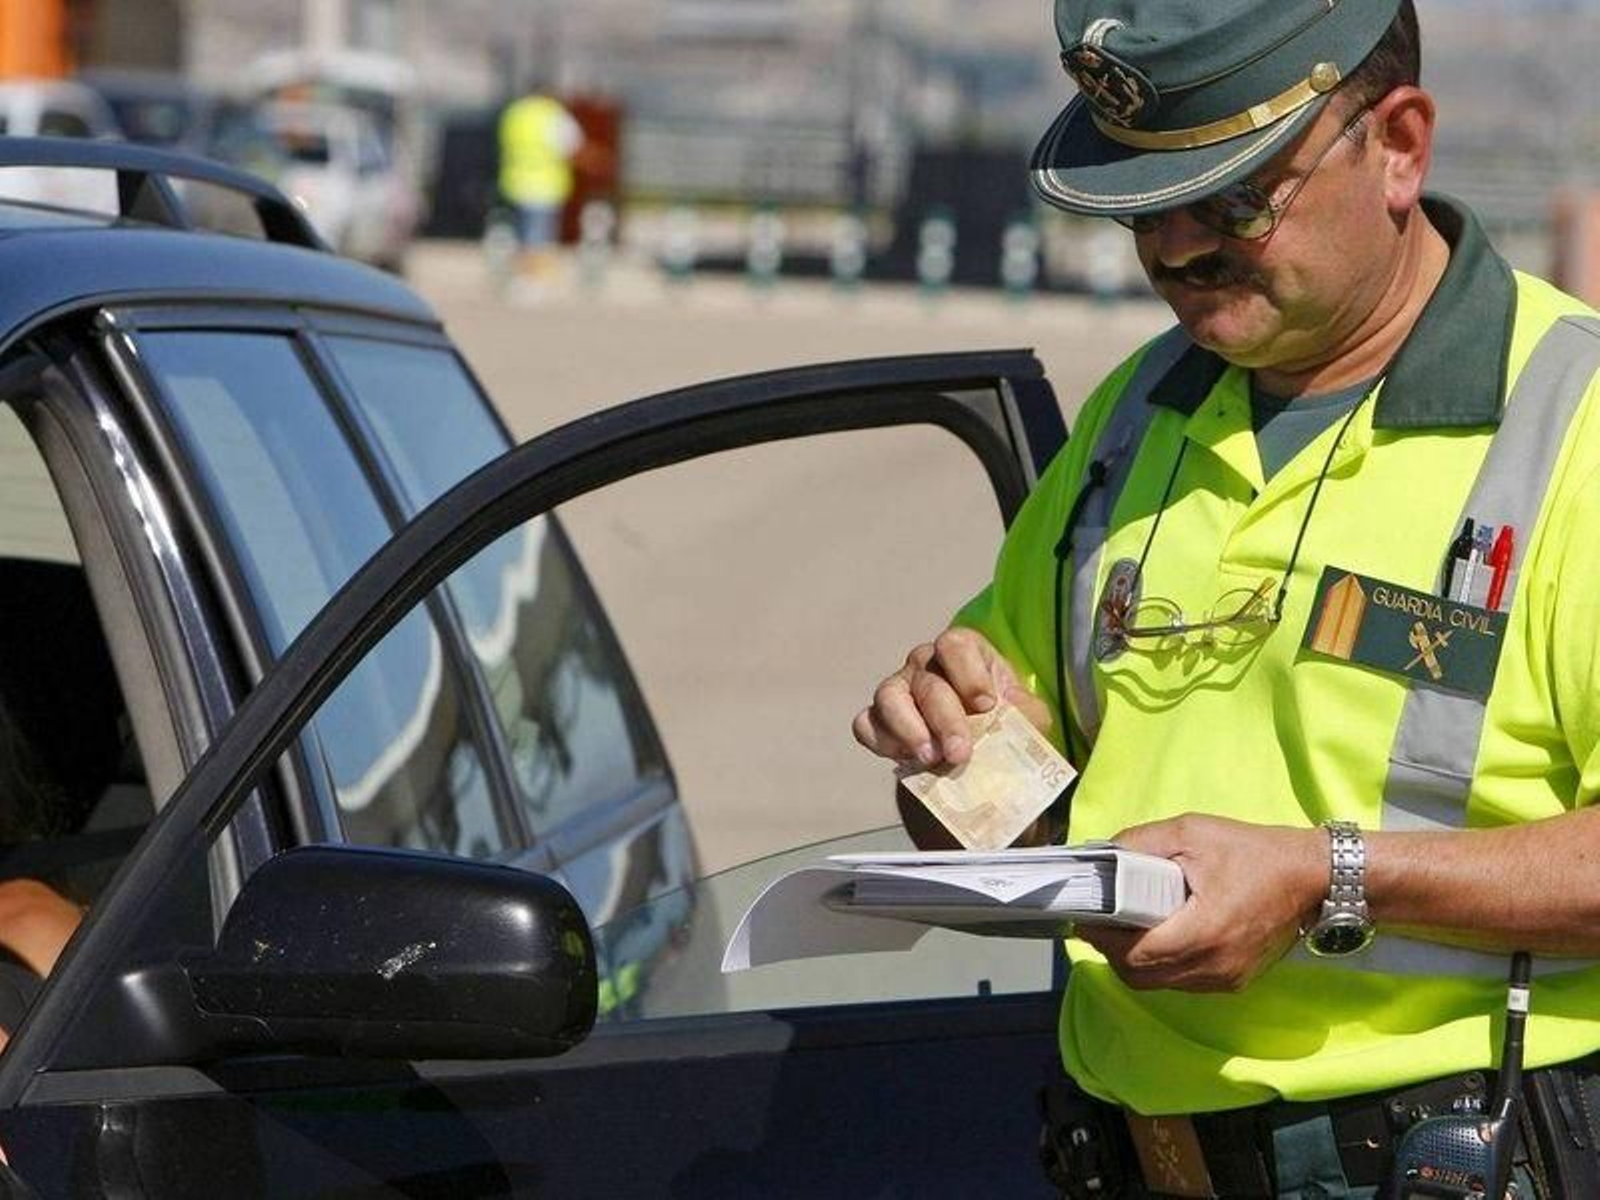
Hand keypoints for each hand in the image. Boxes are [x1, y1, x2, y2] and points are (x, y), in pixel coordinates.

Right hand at [852, 627, 1051, 767]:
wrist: (977, 756)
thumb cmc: (1002, 723)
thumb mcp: (1027, 717)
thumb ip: (1027, 712)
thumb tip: (1013, 711)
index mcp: (962, 652)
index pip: (955, 644)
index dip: (969, 674)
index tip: (986, 706)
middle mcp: (924, 664)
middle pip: (927, 682)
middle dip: (945, 720)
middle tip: (960, 754)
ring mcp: (897, 690)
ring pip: (889, 696)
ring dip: (909, 729)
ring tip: (930, 759)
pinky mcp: (877, 719)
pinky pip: (866, 725)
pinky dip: (883, 743)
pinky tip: (907, 760)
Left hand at [1077, 815, 1325, 992]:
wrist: (1312, 877)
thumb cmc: (1253, 852)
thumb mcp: (1192, 833)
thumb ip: (1141, 842)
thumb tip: (1102, 854)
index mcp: (1204, 931)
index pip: (1134, 954)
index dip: (1102, 938)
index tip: (1085, 918)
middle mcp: (1214, 965)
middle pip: (1140, 976)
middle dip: (1112, 951)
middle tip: (1101, 921)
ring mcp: (1225, 979)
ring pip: (1159, 984)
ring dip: (1135, 961)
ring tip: (1127, 925)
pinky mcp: (1234, 982)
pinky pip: (1182, 982)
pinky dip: (1162, 965)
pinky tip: (1159, 935)